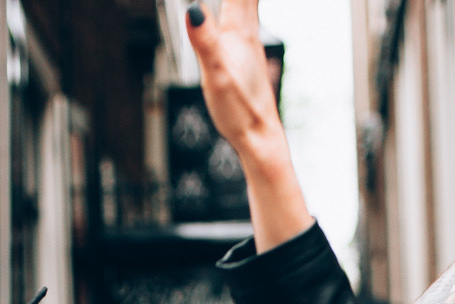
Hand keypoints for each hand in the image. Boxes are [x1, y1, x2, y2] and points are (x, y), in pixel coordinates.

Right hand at [184, 0, 312, 251]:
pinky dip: (237, 2)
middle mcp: (246, 30)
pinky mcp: (244, 55)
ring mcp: (246, 42)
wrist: (262, 140)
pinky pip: (241, 14)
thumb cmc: (241, 113)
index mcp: (238, 30)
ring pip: (245, 0)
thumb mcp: (216, 77)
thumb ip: (204, 41)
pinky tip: (234, 8)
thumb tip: (192, 7)